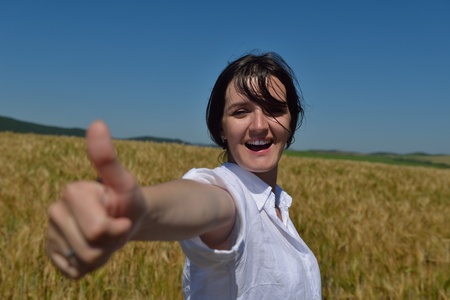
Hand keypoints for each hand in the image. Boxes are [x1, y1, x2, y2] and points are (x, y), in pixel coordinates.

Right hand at [46, 121, 146, 278]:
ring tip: (106, 237)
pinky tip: (95, 247)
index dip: (119, 229)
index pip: (99, 230)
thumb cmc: (127, 198)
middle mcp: (54, 212)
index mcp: (71, 192)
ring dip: (104, 254)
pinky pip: (76, 271)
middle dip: (111, 243)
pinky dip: (92, 265)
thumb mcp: (125, 182)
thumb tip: (97, 123)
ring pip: (84, 263)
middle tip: (115, 227)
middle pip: (91, 250)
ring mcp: (51, 234)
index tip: (121, 214)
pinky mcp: (53, 253)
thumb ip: (108, 159)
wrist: (124, 216)